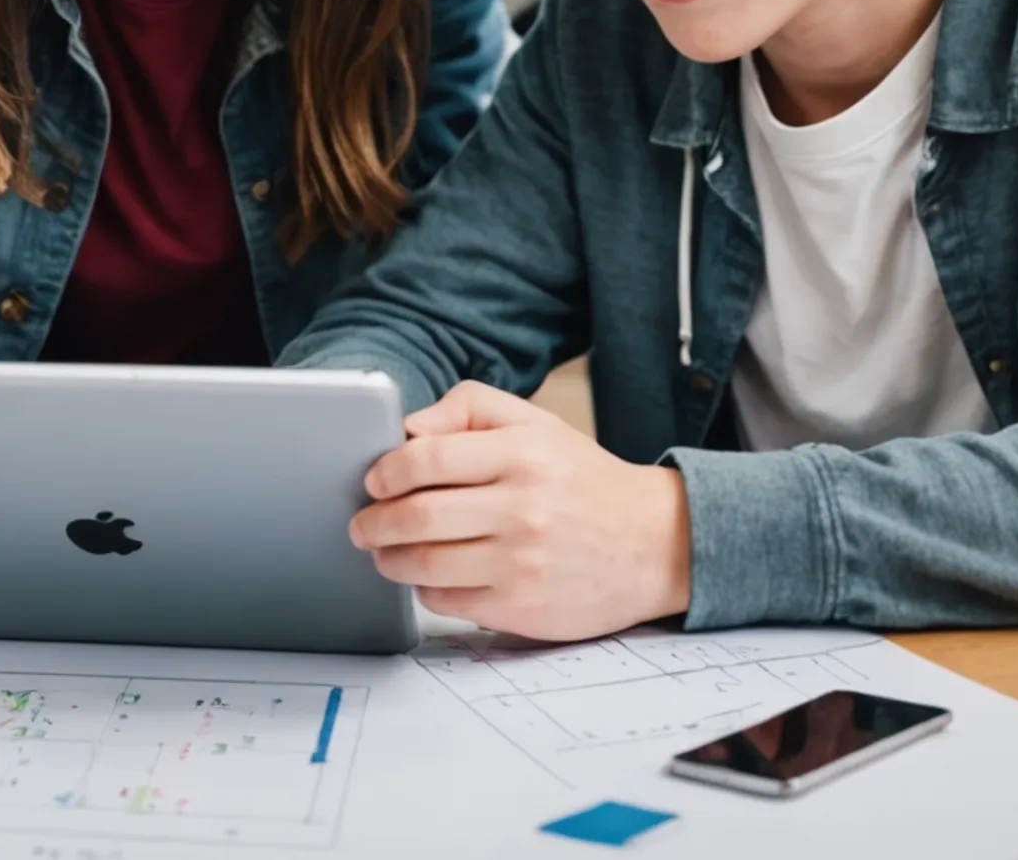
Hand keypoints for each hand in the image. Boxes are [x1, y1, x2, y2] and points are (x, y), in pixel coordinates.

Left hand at [348, 381, 692, 642]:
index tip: (373, 481)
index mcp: (521, 453)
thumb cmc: (584, 481)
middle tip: (361, 524)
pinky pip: (448, 600)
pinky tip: (428, 577)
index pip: (425, 458)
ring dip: (388, 560)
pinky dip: (425, 589)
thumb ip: (468, 408)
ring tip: (383, 552)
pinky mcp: (523, 608)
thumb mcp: (536, 423)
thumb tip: (409, 429)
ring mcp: (522, 562)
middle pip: (416, 516)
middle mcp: (522, 507)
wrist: (656, 543)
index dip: (385, 472)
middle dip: (373, 522)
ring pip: (424, 564)